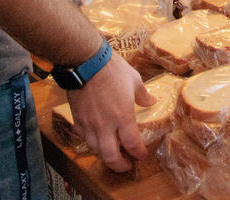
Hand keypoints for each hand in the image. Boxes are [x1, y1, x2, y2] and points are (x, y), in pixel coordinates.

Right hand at [67, 54, 156, 171]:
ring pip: (95, 150)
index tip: (142, 155)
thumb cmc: (112, 69)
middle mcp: (105, 125)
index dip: (138, 153)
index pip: (132, 144)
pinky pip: (84, 138)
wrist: (85, 62)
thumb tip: (152, 102)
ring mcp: (89, 124)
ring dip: (105, 155)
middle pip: (110, 157)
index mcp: (123, 116)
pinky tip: (97, 138)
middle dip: (120, 166)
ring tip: (112, 153)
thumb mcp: (134, 79)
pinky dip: (92, 142)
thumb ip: (143, 95)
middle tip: (126, 165)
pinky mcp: (77, 119)